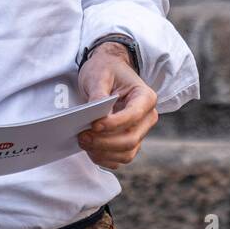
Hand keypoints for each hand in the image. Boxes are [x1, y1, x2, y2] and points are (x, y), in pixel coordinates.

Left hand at [76, 43, 158, 168]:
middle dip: (105, 142)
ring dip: (103, 152)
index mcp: (145, 97)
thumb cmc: (106, 70)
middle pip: (131, 139)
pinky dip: (105, 158)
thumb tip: (94, 116)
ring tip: (83, 142)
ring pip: (126, 153)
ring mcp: (140, 132)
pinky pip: (120, 158)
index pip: (133, 115)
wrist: (108, 71)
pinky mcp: (130, 142)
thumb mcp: (99, 74)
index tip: (94, 125)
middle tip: (82, 137)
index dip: (114, 124)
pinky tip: (90, 149)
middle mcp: (147, 117)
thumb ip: (98, 95)